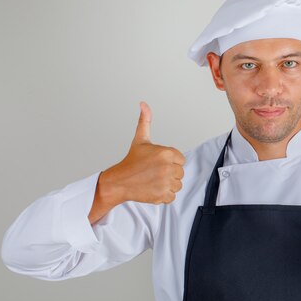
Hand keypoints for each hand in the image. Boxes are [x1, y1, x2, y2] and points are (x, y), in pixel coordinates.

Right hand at [93, 102, 184, 217]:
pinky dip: (164, 195)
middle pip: (180, 172)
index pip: (180, 159)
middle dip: (169, 172)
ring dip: (167, 184)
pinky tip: (153, 188)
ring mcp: (165, 182)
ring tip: (153, 180)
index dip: (170, 161)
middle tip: (154, 171)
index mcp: (167, 153)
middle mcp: (168, 167)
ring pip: (177, 184)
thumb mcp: (140, 139)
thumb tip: (143, 104)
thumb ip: (145, 121)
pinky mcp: (163, 195)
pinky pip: (172, 196)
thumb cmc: (131, 161)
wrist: (120, 181)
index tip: (157, 162)